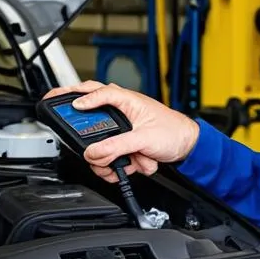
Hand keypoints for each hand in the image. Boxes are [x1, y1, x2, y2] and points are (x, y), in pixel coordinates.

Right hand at [44, 81, 199, 182]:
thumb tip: (94, 152)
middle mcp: (121, 113)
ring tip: (118, 165)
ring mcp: (122, 130)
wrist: (188, 148)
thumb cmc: (174, 131)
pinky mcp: (125, 145)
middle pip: (90, 118)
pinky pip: (111, 156)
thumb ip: (116, 145)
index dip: (79, 97)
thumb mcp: (143, 138)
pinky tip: (129, 167)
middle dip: (87, 137)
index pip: (96, 92)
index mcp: (126, 101)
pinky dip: (117, 166)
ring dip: (107, 158)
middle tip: (74, 138)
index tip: (70, 108)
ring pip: (100, 144)